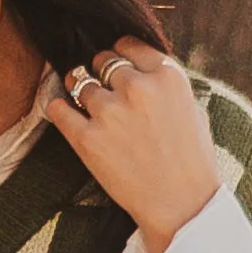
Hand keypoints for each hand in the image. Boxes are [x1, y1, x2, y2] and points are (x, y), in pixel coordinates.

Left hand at [41, 42, 225, 252]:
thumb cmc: (192, 161)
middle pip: (102, 61)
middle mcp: (137, 87)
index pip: (128, 45)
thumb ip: (166, 85)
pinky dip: (58, 109)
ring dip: (80, 92)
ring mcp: (109, 112)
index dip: (120, 55)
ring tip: (86, 106)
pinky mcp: (86, 139)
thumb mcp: (192, 109)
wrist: (182, 207)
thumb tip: (141, 68)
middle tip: (103, 89)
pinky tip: (63, 112)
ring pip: (79, 82)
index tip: (116, 67)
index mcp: (167, 76)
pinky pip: (58, 109)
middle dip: (101, 73)